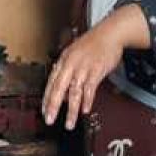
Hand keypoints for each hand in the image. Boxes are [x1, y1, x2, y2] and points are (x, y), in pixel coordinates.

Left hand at [43, 4, 150, 130]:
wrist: (110, 33)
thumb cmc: (94, 43)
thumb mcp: (75, 55)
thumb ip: (68, 73)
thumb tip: (64, 92)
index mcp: (64, 60)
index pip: (51, 83)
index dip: (47, 98)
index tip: (44, 111)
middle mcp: (71, 64)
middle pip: (58, 88)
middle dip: (53, 106)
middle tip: (50, 119)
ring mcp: (83, 67)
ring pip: (74, 92)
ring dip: (71, 110)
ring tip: (69, 122)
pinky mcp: (96, 70)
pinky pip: (89, 88)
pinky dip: (87, 100)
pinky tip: (85, 110)